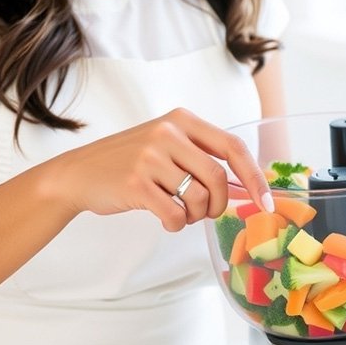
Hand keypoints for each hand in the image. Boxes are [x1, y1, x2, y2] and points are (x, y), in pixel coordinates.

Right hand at [48, 108, 272, 230]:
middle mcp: (168, 133)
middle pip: (219, 179)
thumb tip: (246, 186)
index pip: (233, 148)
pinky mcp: (135, 183)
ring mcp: (150, 157)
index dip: (255, 177)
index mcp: (182, 120)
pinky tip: (164, 219)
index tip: (267, 202)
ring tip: (179, 212)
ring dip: (194, 216)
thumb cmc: (129, 163)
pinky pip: (174, 214)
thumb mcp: (165, 144)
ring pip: (198, 199)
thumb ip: (201, 157)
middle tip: (206, 212)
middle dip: (219, 205)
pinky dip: (175, 224)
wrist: (79, 174)